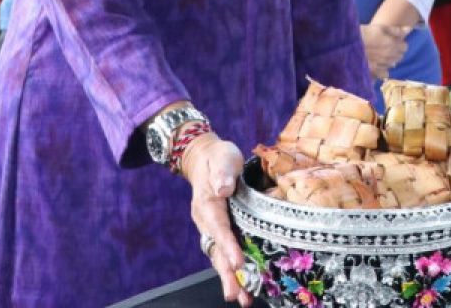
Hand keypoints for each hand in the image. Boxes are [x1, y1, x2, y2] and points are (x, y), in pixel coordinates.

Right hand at [182, 134, 250, 305]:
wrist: (205, 158)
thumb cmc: (219, 156)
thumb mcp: (223, 158)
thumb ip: (223, 172)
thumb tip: (222, 189)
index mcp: (207, 203)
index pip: (219, 227)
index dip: (228, 246)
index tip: (238, 263)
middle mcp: (206, 220)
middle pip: (216, 250)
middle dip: (226, 274)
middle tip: (237, 295)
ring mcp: (211, 227)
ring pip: (219, 256)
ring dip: (230, 278)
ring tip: (242, 299)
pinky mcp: (218, 230)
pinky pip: (224, 252)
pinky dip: (232, 269)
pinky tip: (244, 284)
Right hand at [361, 23, 409, 78]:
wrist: (348, 44)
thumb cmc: (364, 33)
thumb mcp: (380, 28)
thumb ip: (396, 30)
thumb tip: (409, 29)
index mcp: (393, 45)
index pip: (404, 47)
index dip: (399, 43)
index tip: (393, 41)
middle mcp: (390, 56)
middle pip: (399, 57)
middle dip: (395, 52)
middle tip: (386, 47)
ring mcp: (382, 65)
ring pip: (392, 64)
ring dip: (389, 60)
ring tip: (379, 55)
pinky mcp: (374, 72)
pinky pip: (384, 73)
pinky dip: (382, 70)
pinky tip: (376, 64)